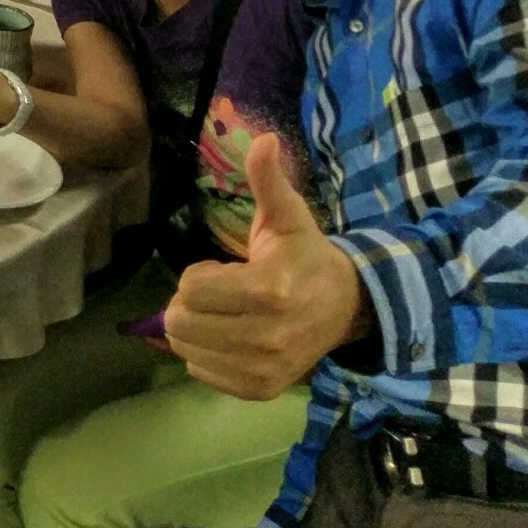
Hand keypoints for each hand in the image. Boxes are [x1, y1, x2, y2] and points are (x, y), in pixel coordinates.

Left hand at [164, 135, 367, 400]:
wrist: (346, 309)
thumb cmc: (306, 258)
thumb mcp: (288, 216)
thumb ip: (268, 180)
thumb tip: (262, 138)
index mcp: (270, 290)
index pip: (191, 289)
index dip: (198, 275)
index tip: (223, 270)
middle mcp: (267, 336)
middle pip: (181, 321)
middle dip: (190, 301)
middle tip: (219, 293)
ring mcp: (263, 368)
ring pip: (185, 349)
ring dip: (194, 328)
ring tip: (226, 315)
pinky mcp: (259, 389)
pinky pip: (199, 372)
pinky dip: (204, 354)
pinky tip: (231, 337)